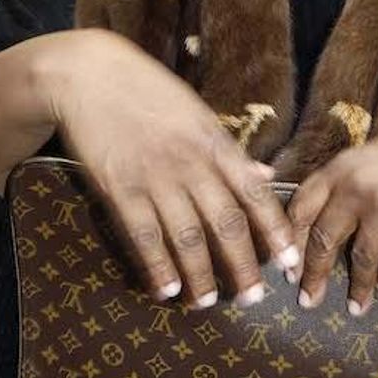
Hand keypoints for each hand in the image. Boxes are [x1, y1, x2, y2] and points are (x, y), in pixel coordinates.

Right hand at [0, 29, 297, 306]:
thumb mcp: (197, 113)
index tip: (290, 262)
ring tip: (207, 303)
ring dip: (200, 275)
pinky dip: (157, 266)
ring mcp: (155, 176)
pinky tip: (166, 290)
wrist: (87, 74)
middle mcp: (191, 163)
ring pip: (186, 237)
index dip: (275, 231)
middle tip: (253, 299)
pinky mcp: (119, 187)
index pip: (255, 194)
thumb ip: (231, 152)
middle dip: (242, 265)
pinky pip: (143, 235)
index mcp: (215, 143)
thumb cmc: (148, 91)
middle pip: (226, 223)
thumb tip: (268, 179)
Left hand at [286, 113, 377, 312]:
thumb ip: (345, 181)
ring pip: (362, 257)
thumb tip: (316, 221)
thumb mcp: (372, 156)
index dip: (290, 242)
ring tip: (355, 306)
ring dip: (358, 286)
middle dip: (313, 275)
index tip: (286, 269)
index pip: (301, 208)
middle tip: (308, 300)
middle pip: (324, 238)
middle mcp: (357, 185)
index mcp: (341, 167)